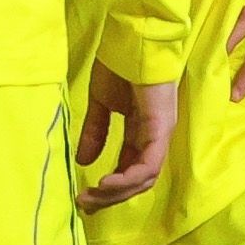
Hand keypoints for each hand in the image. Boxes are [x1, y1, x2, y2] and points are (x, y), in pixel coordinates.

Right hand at [74, 72, 178, 210]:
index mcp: (142, 133)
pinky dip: (128, 178)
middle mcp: (154, 138)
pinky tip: (105, 182)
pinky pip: (148, 163)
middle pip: (138, 181)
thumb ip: (95, 133)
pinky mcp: (161, 128)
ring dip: (117, 192)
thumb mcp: (100, 105)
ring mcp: (160, 133)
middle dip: (110, 197)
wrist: (130, 40)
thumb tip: (83, 161)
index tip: (83, 197)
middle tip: (84, 204)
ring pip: (144, 177)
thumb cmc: (119, 66)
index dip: (109, 188)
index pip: (129, 171)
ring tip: (92, 195)